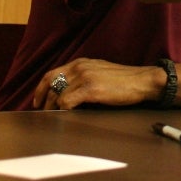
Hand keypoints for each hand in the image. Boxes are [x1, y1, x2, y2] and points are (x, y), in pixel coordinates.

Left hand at [33, 58, 158, 109]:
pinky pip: (67, 101)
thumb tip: (69, 93)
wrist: (143, 81)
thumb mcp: (100, 72)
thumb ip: (84, 77)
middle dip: (43, 100)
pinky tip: (66, 116)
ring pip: (57, 94)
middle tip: (42, 112)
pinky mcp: (90, 88)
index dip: (41, 89)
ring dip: (53, 108)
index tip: (37, 101)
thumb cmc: (125, 80)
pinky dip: (63, 110)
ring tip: (54, 118)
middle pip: (51, 83)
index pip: (52, 73)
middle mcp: (80, 67)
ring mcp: (84, 77)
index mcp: (81, 62)